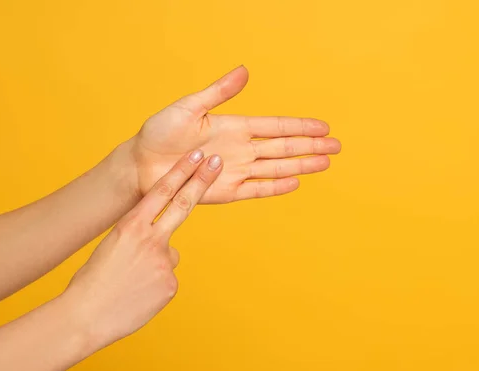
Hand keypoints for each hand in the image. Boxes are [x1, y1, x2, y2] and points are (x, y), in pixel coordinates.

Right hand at [65, 149, 221, 346]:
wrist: (85, 316)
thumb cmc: (93, 280)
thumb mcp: (112, 246)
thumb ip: (140, 237)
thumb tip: (165, 244)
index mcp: (130, 226)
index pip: (160, 191)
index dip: (181, 171)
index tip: (196, 155)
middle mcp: (151, 239)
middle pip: (183, 205)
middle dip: (201, 181)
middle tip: (216, 163)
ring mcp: (164, 263)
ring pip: (169, 255)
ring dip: (155, 264)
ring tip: (131, 281)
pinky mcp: (171, 285)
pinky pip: (167, 279)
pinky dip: (155, 285)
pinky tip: (137, 295)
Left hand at [130, 66, 341, 203]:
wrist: (141, 165)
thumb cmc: (160, 133)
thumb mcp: (189, 107)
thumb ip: (218, 93)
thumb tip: (245, 71)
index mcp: (234, 127)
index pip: (275, 126)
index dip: (300, 126)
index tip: (324, 127)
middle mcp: (240, 149)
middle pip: (284, 148)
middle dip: (311, 147)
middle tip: (337, 147)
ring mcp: (235, 171)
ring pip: (276, 168)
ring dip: (301, 166)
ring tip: (325, 164)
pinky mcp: (225, 191)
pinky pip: (256, 189)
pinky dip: (275, 187)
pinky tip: (295, 183)